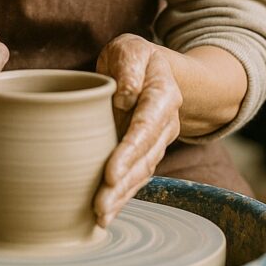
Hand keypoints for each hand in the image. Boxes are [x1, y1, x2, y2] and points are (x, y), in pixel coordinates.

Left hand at [93, 33, 181, 226]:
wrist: (150, 67)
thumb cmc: (133, 57)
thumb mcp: (130, 50)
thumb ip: (129, 68)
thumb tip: (125, 96)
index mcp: (163, 95)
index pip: (146, 126)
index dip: (130, 151)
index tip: (110, 172)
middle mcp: (165, 122)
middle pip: (146, 158)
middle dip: (124, 184)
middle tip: (100, 206)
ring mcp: (157, 141)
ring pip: (143, 173)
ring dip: (122, 196)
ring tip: (101, 216)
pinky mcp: (145, 152)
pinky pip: (136, 176)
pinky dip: (122, 196)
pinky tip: (106, 214)